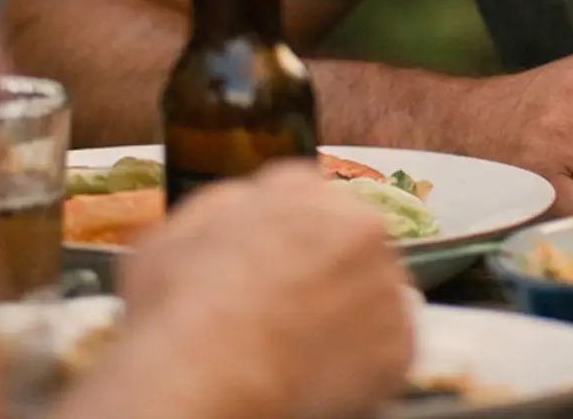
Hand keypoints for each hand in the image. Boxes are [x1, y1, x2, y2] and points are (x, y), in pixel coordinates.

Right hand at [120, 162, 412, 418]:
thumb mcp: (173, 237)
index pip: (306, 196)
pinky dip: (364, 370)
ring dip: (349, 318)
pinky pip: (387, 352)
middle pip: (351, 240)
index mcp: (299, 190)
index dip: (289, 236)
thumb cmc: (179, 308)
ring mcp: (385, 281)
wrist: (207, 371)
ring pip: (374, 296)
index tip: (276, 266)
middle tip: (290, 315)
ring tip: (302, 353)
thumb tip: (240, 210)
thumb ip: (219, 212)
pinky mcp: (400, 340)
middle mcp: (355, 222)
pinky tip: (323, 382)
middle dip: (327, 272)